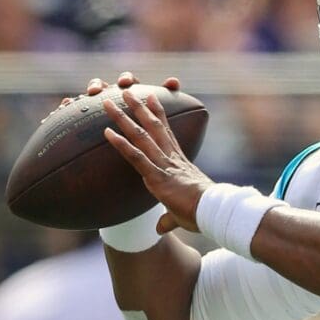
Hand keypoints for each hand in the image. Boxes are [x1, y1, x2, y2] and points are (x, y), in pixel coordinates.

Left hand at [100, 76, 211, 233]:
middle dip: (139, 107)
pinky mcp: (157, 177)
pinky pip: (136, 157)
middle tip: (128, 90)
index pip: (167, 133)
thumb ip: (168, 219)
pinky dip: (120, 143)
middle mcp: (171, 159)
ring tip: (109, 102)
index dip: (158, 114)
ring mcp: (164, 165)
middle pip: (153, 127)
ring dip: (124, 117)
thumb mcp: (182, 215)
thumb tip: (159, 229)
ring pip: (141, 135)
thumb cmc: (202, 214)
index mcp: (179, 163)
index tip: (152, 97)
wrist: (213, 212)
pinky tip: (107, 132)